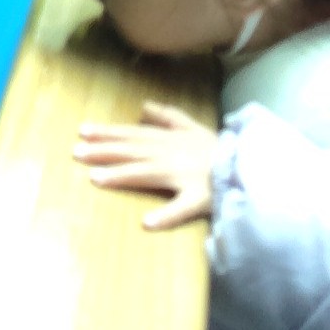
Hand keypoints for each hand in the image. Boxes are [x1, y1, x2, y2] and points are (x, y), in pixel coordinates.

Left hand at [73, 102, 217, 229]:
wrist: (252, 167)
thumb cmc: (220, 151)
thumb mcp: (194, 127)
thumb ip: (168, 117)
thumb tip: (144, 106)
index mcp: (169, 140)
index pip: (132, 135)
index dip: (107, 133)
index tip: (82, 132)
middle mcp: (172, 155)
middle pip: (132, 152)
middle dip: (104, 151)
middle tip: (77, 152)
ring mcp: (184, 176)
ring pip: (148, 174)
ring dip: (122, 176)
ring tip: (96, 179)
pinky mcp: (200, 197)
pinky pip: (182, 207)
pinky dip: (166, 215)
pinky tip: (146, 223)